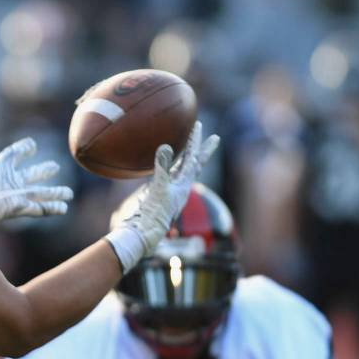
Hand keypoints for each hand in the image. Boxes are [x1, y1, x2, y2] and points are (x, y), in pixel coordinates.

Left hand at [0, 111, 72, 225]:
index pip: (14, 154)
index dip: (24, 148)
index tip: (33, 145)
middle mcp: (9, 180)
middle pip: (31, 174)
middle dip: (43, 171)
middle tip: (56, 167)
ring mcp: (14, 195)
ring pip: (39, 193)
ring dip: (54, 193)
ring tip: (68, 193)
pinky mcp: (16, 208)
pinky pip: (38, 209)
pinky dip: (51, 208)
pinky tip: (64, 208)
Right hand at [106, 122, 219, 272]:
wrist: (144, 234)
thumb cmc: (152, 214)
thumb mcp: (158, 188)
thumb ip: (161, 167)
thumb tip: (165, 146)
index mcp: (183, 185)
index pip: (193, 159)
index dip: (195, 141)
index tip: (198, 125)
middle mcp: (180, 187)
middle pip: (195, 164)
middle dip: (203, 150)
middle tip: (215, 138)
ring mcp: (171, 192)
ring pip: (183, 170)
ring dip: (188, 158)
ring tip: (191, 148)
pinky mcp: (160, 196)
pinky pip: (168, 177)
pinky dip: (169, 167)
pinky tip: (166, 166)